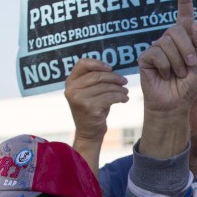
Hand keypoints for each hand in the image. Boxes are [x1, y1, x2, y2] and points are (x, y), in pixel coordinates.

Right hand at [65, 58, 128, 174]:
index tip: (110, 68)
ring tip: (125, 92)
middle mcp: (72, 89)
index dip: (97, 63)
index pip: (82, 64)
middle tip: (124, 82)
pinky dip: (121, 97)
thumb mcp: (90, 92)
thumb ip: (94, 80)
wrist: (89, 133)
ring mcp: (79, 98)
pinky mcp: (89, 107)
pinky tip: (124, 99)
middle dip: (114, 77)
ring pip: (105, 87)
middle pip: (97, 76)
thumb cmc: (92, 110)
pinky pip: (110, 97)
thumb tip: (111, 69)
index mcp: (70, 82)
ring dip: (119, 89)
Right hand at [138, 0, 196, 116]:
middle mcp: (169, 41)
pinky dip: (166, 67)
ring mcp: (156, 48)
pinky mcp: (146, 58)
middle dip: (187, 49)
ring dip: (178, 62)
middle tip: (190, 66)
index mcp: (184, 40)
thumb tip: (191, 23)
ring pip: (168, 43)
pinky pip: (157, 54)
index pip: (184, 18)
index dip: (184, 2)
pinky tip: (164, 75)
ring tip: (177, 75)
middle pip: (177, 30)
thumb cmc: (188, 85)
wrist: (175, 103)